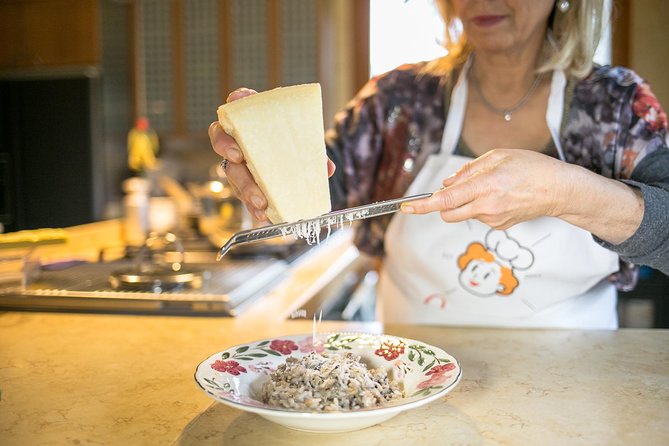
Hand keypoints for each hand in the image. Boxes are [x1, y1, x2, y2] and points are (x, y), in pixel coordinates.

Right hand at [209, 88, 336, 221]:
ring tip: (259, 201)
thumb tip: (327, 168)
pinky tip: (263, 214)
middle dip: (227, 147)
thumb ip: (314, 152)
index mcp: (254, 118)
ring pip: (230, 171)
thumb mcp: (305, 144)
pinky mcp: (241, 182)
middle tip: (239, 157)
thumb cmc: (293, 144)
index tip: (236, 100)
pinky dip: (251, 205)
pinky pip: (241, 193)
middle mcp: (238, 137)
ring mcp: (236, 160)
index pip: (239, 101)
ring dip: (244, 186)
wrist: (294, 161)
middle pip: (222, 137)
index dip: (235, 100)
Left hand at [401, 149, 567, 228]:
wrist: (559, 190)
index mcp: (484, 186)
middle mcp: (486, 206)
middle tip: (454, 189)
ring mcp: (493, 219)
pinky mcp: (500, 226)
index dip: (422, 206)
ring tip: (491, 187)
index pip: (444, 200)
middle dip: (442, 205)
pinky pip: (479, 216)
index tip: (405, 207)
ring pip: (463, 213)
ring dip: (466, 202)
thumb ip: (468, 170)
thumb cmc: (531, 168)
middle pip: (447, 213)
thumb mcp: (498, 156)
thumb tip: (447, 184)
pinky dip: (481, 206)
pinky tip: (501, 197)